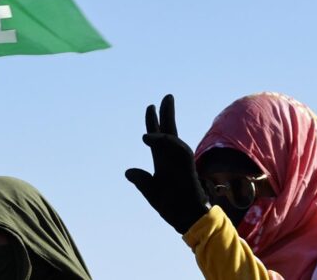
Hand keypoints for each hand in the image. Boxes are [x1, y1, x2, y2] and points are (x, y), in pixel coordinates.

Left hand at [125, 94, 209, 233]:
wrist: (188, 219)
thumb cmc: (172, 207)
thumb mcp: (151, 192)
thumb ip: (142, 181)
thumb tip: (128, 171)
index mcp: (163, 163)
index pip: (158, 139)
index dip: (154, 124)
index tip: (151, 107)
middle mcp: (172, 159)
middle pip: (169, 131)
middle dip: (166, 114)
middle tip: (166, 97)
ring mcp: (180, 162)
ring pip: (173, 137)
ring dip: (165, 121)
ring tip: (156, 106)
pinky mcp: (187, 167)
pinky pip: (176, 149)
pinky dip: (163, 141)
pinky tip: (149, 136)